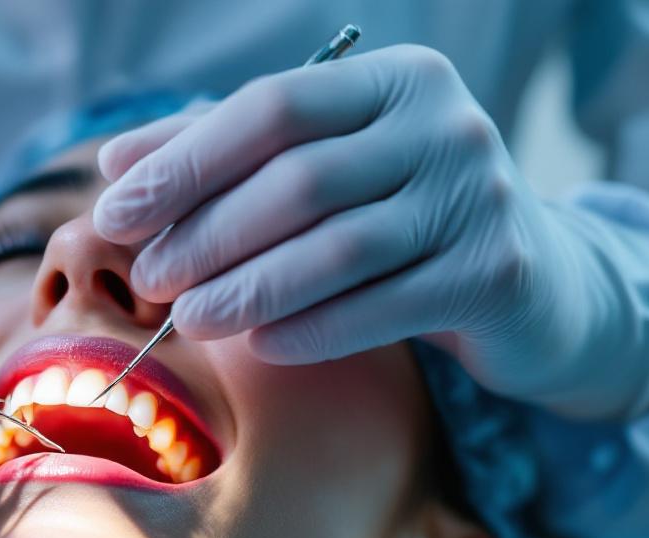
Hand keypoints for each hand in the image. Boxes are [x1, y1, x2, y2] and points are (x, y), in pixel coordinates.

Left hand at [95, 45, 648, 418]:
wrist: (532, 281)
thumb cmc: (400, 216)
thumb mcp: (324, 168)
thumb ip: (224, 154)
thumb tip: (116, 166)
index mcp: (395, 80)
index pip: (273, 107)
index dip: (185, 162)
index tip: (115, 212)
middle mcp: (445, 124)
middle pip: (299, 179)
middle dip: (207, 234)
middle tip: (147, 278)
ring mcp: (479, 197)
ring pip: (338, 248)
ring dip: (249, 289)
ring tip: (190, 320)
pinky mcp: (495, 273)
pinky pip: (380, 306)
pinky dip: (310, 329)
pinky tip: (261, 346)